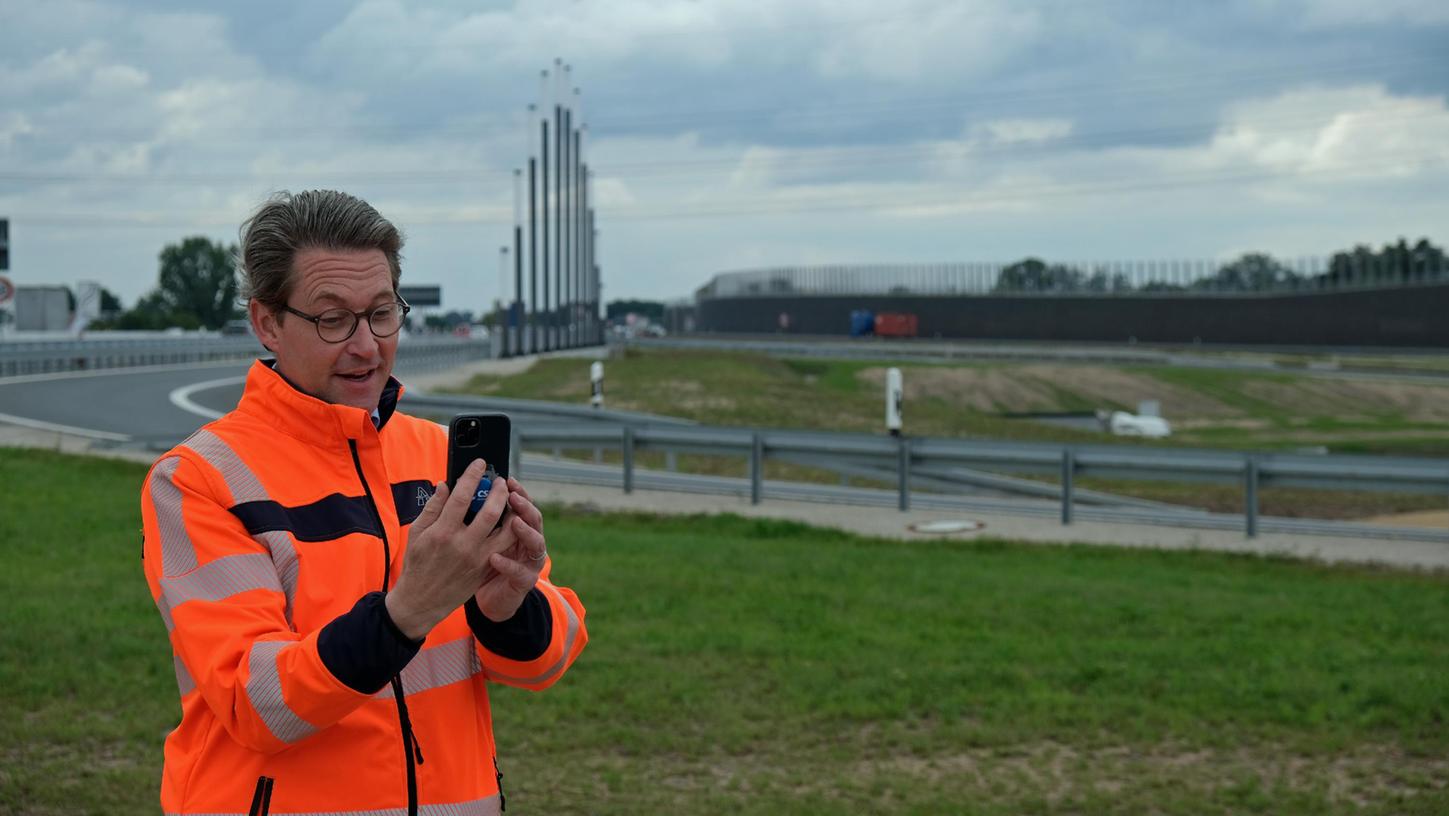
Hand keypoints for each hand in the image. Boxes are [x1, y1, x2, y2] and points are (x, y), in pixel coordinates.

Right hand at [386, 460, 515, 639]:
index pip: (461, 497)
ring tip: (511, 499)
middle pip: (490, 511)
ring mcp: (478, 558)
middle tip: (500, 481)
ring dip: (512, 511)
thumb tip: (445, 485)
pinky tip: (510, 519)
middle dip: (499, 491)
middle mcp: (463, 545)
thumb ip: (432, 508)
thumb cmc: (417, 564)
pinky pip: (505, 546)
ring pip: (506, 530)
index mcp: (442, 533)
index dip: (472, 476)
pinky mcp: (485, 568)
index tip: (480, 463)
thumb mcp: (417, 533)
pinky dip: (511, 531)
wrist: (421, 601)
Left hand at [473, 478, 548, 621]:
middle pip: (534, 520)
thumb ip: (479, 520)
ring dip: (526, 531)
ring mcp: (530, 562)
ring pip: (536, 543)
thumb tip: (468, 495)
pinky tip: (495, 558)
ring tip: (514, 522)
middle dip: (525, 506)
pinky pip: (519, 572)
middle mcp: (529, 543)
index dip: (519, 493)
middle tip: (513, 496)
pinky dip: (508, 564)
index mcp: (519, 530)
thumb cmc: (485, 566)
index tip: (508, 480)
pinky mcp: (525, 581)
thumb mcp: (482, 539)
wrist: (492, 600)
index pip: (523, 506)